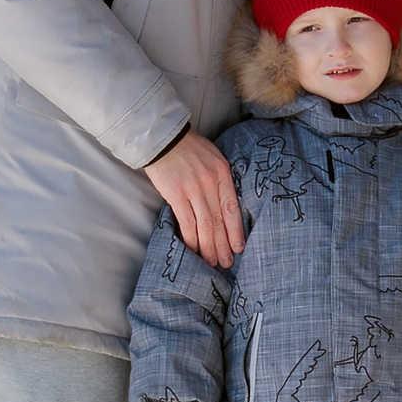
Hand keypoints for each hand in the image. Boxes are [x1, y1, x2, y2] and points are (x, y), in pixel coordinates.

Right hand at [145, 131, 243, 268]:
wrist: (163, 138)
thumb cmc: (188, 147)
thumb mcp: (212, 157)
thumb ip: (219, 179)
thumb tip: (221, 205)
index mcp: (222, 173)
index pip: (232, 207)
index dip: (236, 230)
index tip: (239, 247)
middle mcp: (210, 183)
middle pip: (219, 220)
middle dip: (223, 245)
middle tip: (226, 263)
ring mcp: (193, 189)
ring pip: (205, 225)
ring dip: (208, 247)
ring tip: (212, 262)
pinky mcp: (176, 194)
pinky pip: (186, 222)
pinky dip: (191, 239)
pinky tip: (194, 251)